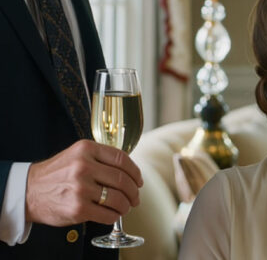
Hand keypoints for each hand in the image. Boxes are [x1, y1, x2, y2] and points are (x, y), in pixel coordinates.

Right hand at [25, 139, 142, 225]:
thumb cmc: (57, 174)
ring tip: (126, 207)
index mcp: (86, 149)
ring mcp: (80, 188)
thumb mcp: (76, 155)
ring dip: (126, 205)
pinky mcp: (78, 208)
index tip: (139, 180)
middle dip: (134, 191)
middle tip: (135, 197)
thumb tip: (130, 170)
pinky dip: (115, 216)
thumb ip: (101, 157)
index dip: (135, 172)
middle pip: (123, 180)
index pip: (122, 159)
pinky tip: (113, 214)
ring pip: (118, 198)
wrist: (28, 191)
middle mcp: (83, 167)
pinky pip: (107, 214)